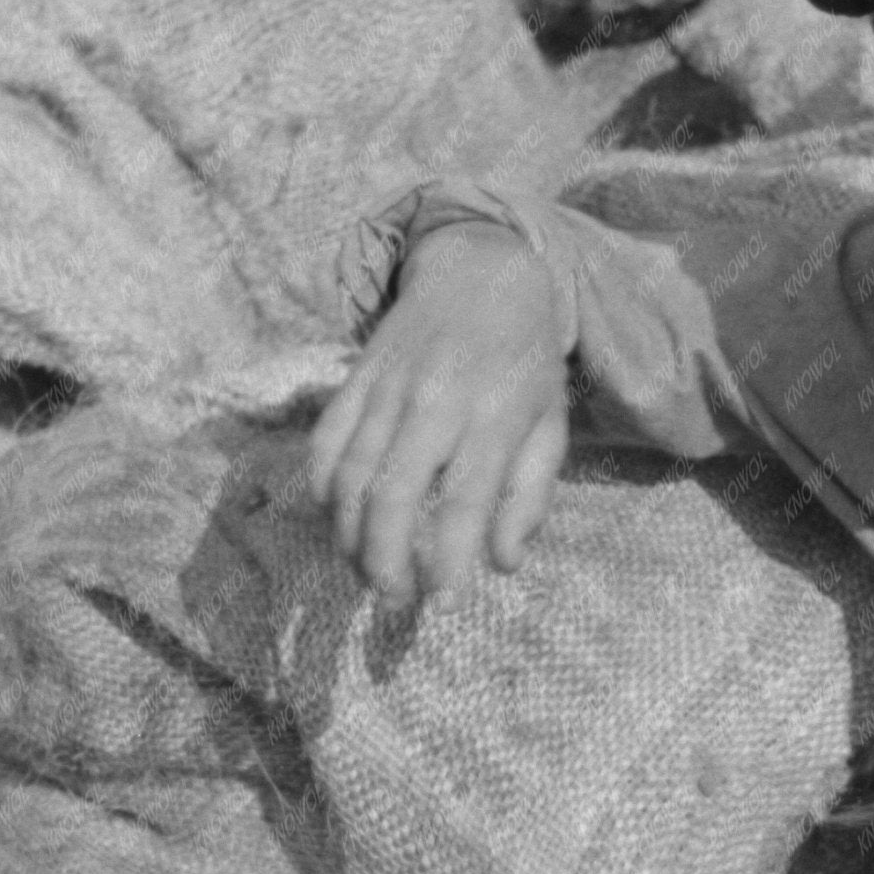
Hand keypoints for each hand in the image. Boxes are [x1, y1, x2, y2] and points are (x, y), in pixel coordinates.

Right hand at [311, 220, 570, 600]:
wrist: (482, 270)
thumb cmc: (524, 361)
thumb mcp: (550, 424)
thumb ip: (530, 497)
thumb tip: (503, 564)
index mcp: (494, 417)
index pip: (462, 501)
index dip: (447, 559)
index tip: (444, 603)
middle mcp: (435, 402)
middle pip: (391, 494)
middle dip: (383, 559)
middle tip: (393, 599)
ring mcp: (387, 387)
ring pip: (351, 474)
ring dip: (350, 535)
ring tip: (364, 572)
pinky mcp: (355, 376)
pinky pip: (325, 441)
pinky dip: (323, 488)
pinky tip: (336, 519)